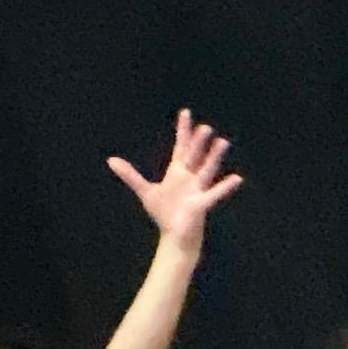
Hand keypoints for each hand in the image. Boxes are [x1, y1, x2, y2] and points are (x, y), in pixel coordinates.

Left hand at [106, 109, 241, 247]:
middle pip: (195, 155)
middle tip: (205, 128)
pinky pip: (214, 193)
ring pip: (206, 169)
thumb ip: (130, 175)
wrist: (175, 236)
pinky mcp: (201, 204)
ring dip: (214, 157)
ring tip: (223, 142)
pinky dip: (225, 186)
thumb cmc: (164, 214)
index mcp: (177, 172)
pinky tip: (237, 178)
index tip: (186, 112)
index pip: (181, 146)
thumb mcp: (145, 192)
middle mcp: (189, 177)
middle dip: (199, 142)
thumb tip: (111, 160)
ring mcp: (197, 189)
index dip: (183, 130)